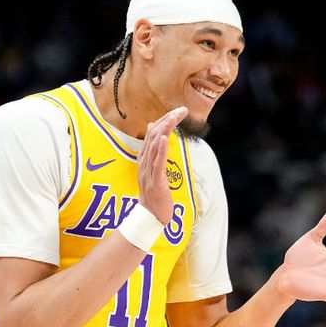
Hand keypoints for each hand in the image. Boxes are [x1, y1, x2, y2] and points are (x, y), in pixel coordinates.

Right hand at [137, 107, 188, 224]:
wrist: (150, 216)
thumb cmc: (154, 194)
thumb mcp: (153, 169)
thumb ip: (153, 150)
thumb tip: (154, 128)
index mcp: (144, 159)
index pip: (152, 133)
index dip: (164, 120)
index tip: (177, 110)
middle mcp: (144, 163)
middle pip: (153, 136)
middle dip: (167, 121)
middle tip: (181, 110)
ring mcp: (148, 172)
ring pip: (154, 147)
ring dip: (164, 130)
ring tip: (174, 117)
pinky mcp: (154, 182)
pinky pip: (156, 163)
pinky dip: (160, 150)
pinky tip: (163, 138)